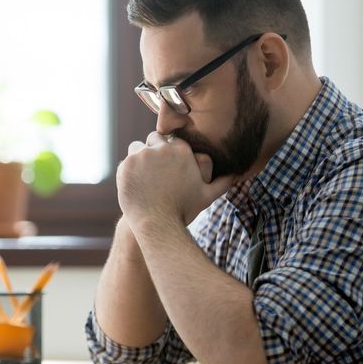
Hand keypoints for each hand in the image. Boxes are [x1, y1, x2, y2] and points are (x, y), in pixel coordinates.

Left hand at [117, 132, 235, 228]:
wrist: (157, 224)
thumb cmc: (184, 210)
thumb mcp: (207, 196)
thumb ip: (222, 182)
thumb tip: (237, 174)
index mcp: (181, 150)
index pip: (171, 140)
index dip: (169, 151)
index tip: (168, 166)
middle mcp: (160, 148)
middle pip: (154, 139)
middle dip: (154, 151)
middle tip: (155, 171)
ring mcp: (141, 156)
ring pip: (137, 148)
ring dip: (139, 158)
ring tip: (144, 176)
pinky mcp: (125, 165)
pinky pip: (125, 161)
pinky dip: (128, 171)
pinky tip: (136, 184)